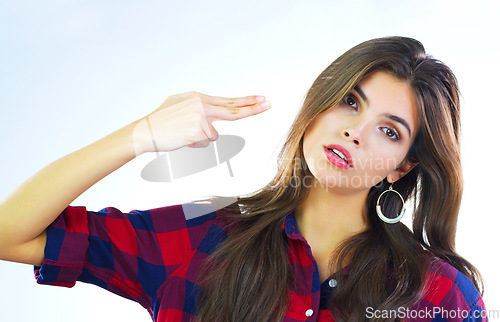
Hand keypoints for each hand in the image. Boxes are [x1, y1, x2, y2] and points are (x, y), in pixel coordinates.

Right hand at [132, 91, 270, 154]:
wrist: (145, 131)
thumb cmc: (160, 121)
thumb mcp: (178, 104)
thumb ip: (197, 106)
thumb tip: (211, 116)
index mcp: (198, 97)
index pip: (227, 101)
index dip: (246, 100)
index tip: (261, 98)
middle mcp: (201, 104)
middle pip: (233, 110)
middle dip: (253, 108)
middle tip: (269, 103)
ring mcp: (200, 117)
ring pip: (213, 134)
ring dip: (200, 139)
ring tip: (182, 134)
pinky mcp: (198, 130)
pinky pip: (205, 142)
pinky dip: (194, 145)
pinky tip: (182, 139)